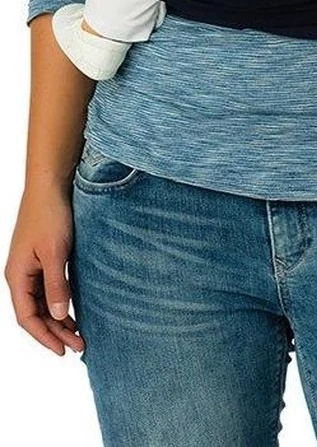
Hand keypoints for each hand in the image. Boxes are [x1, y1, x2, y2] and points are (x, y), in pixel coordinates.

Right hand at [4, 184, 85, 355]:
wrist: (50, 185)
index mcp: (17, 276)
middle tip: (79, 346)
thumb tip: (58, 316)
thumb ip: (56, 285)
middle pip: (35, 314)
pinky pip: (47, 290)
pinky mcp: (40, 259)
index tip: (63, 351)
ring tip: (78, 334)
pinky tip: (72, 311)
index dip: (44, 337)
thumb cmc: (50, 215)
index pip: (27, 318)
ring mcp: (29, 267)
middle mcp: (20, 275)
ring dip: (58, 320)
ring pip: (41, 303)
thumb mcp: (56, 253)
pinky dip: (59, 303)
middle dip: (55, 332)